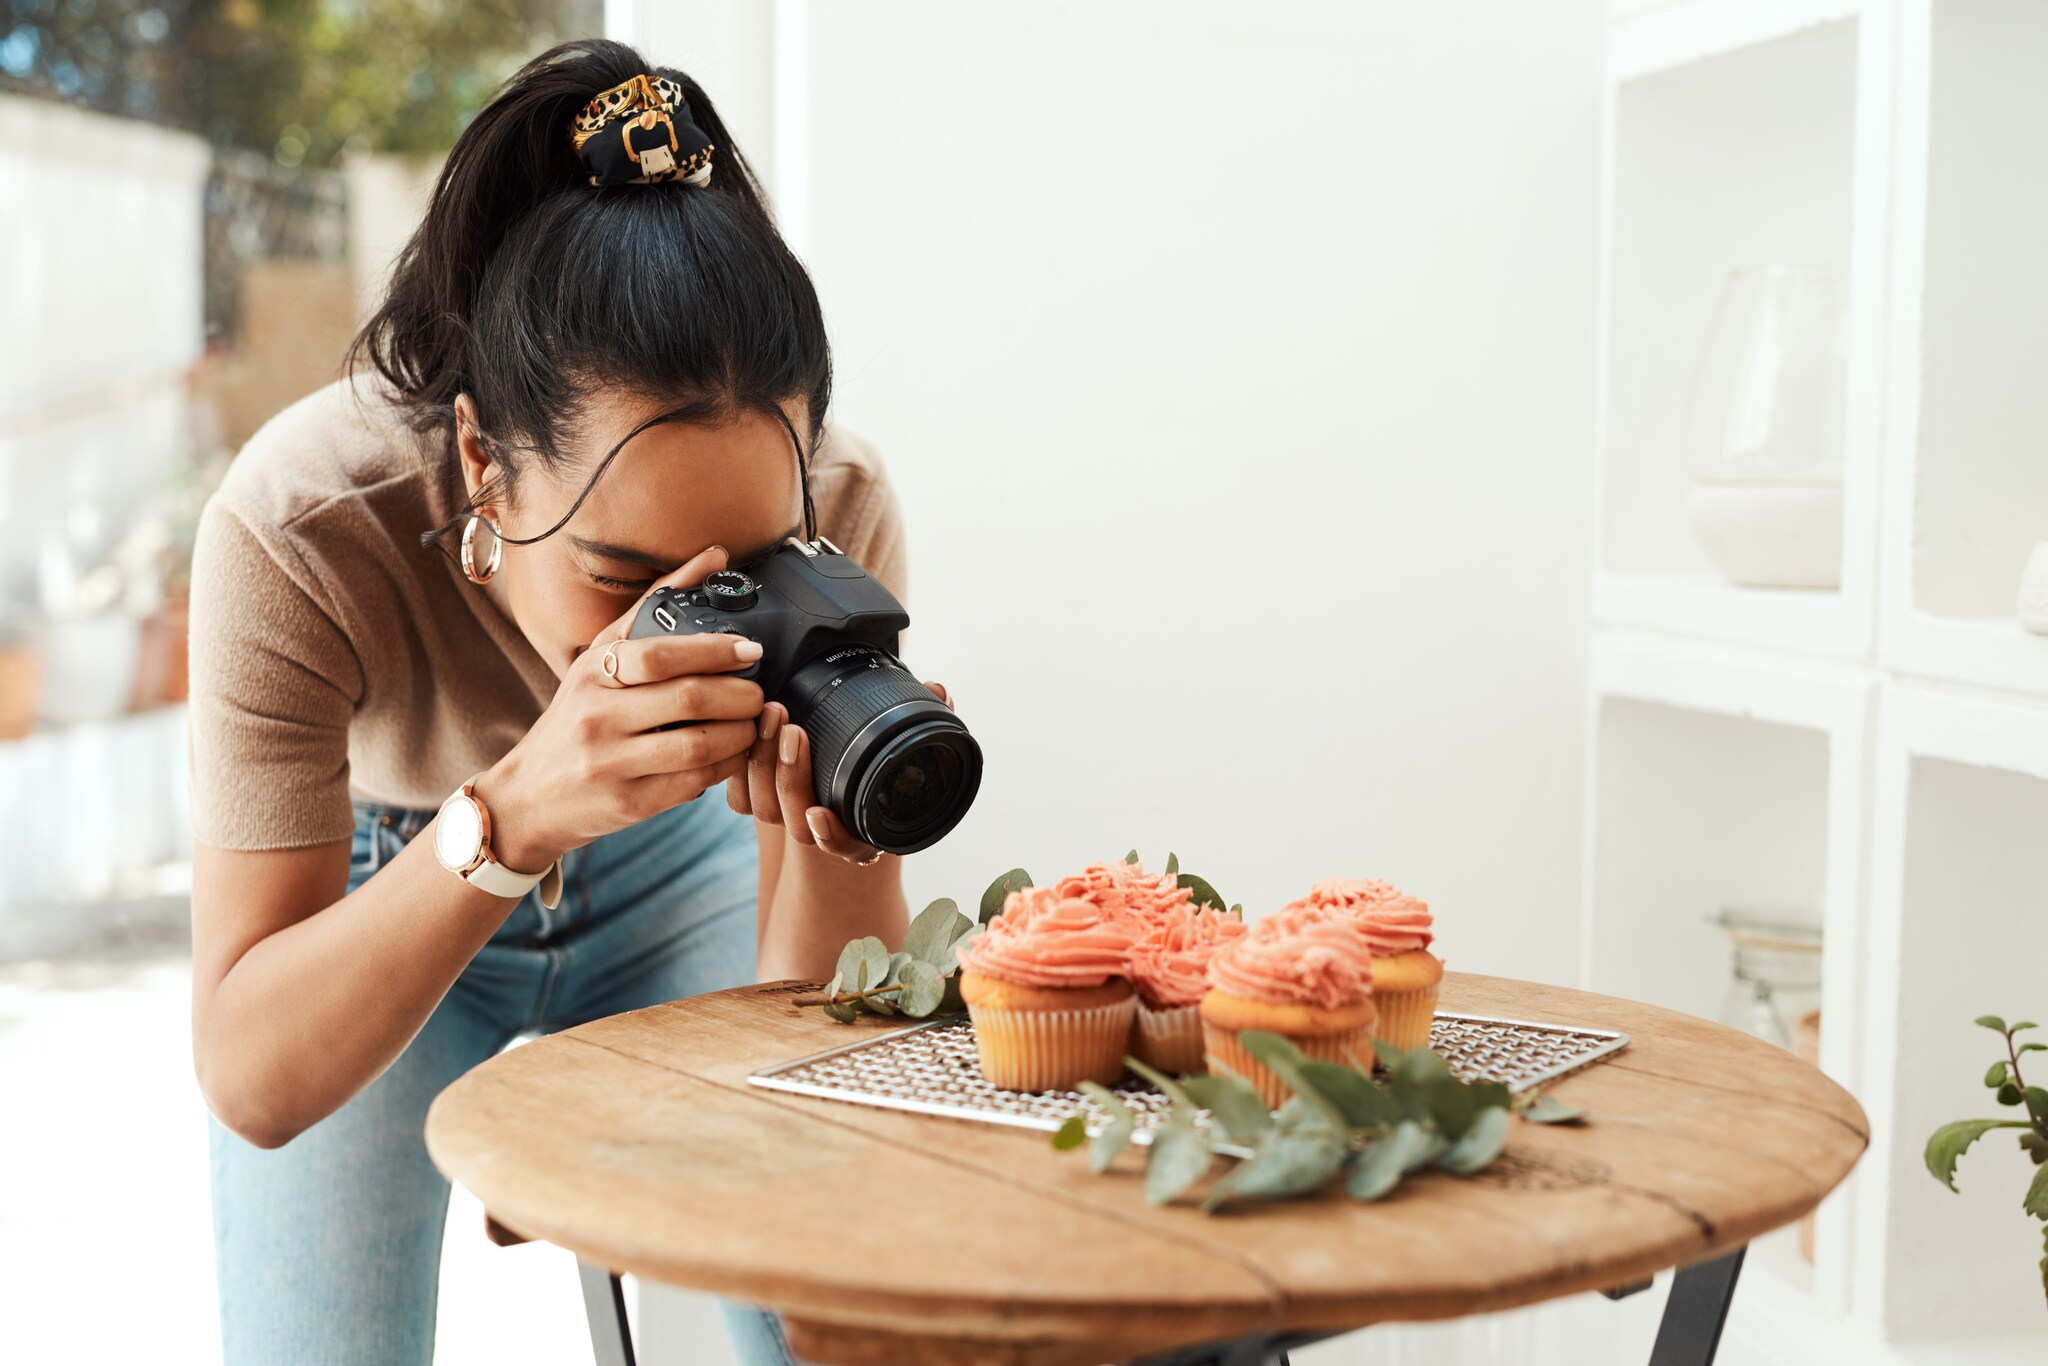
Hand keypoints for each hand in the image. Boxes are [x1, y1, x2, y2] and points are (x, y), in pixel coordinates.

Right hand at [474, 545, 766, 869]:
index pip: (659, 655)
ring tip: (754, 723)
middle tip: (759, 693)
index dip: (714, 650)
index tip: (751, 650)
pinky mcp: (628, 803)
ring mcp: (611, 763)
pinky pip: (693, 784)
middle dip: (740, 695)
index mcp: (592, 674)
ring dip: (741, 734)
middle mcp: (597, 717)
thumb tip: (715, 556)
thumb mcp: (600, 657)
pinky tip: (735, 755)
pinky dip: (725, 768)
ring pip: (697, 746)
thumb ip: (655, 604)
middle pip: (688, 700)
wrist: (529, 795)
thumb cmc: (576, 718)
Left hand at [727, 680, 955, 864]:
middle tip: (792, 727)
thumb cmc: (871, 758)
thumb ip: (927, 716)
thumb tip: (938, 689)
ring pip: (763, 807)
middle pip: (795, 822)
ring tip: (772, 712)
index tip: (819, 813)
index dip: (830, 835)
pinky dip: (737, 765)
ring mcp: (785, 818)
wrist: (834, 768)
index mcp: (859, 830)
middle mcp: (821, 832)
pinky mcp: (754, 800)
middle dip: (790, 775)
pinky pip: (738, 796)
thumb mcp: (901, 737)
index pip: (844, 845)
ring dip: (763, 760)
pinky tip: (746, 725)